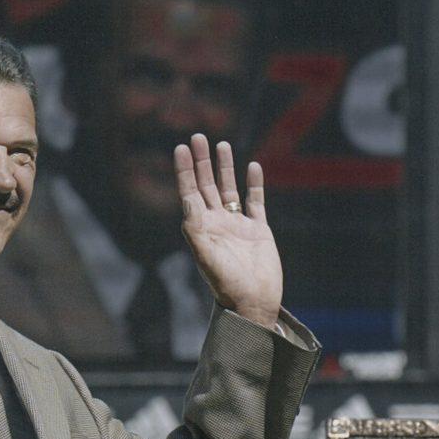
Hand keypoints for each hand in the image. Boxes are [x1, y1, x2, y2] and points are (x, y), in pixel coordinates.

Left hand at [174, 134, 282, 329]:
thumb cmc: (227, 284)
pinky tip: (252, 167)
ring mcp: (238, 225)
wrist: (254, 302)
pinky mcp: (259, 230)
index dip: (184, 170)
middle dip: (201, 162)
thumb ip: (195, 230)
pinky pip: (255, 202)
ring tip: (221, 144)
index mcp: (201, 228)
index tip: (180, 147)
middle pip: (207, 185)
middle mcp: (217, 223)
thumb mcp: (207, 257)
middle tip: (197, 136)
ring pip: (229, 190)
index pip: (190, 192)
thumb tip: (187, 201)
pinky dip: (254, 184)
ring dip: (225, 167)